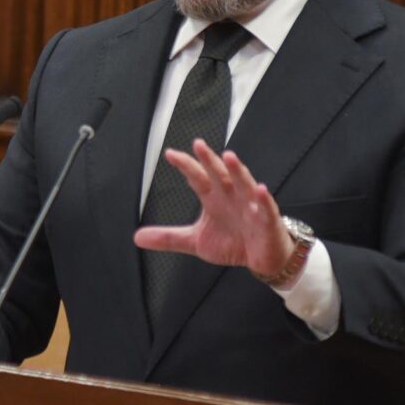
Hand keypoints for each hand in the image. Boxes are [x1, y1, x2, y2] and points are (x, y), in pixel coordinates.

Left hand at [133, 138, 293, 276]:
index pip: (197, 177)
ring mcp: (250, 205)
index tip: (170, 154)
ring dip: (237, 171)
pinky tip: (259, 189)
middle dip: (209, 160)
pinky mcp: (267, 219)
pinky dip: (263, 199)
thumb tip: (137, 237)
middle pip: (219, 174)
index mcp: (213, 197)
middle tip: (198, 145)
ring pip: (243, 183)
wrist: (262, 258)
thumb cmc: (233, 242)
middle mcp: (231, 195)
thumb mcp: (196, 241)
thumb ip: (168, 237)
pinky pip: (266, 207)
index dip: (186, 165)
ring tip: (229, 157)